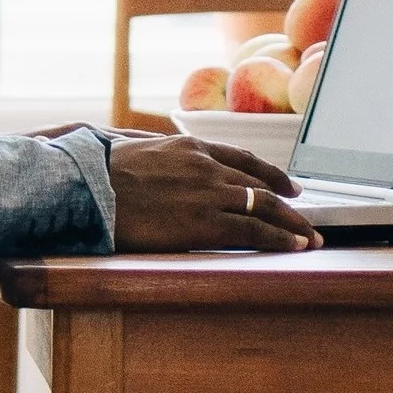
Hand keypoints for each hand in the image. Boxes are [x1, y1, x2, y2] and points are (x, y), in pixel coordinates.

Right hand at [106, 130, 318, 253]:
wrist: (82, 189)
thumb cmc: (94, 175)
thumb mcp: (128, 149)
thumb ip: (150, 152)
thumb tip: (142, 151)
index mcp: (187, 145)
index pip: (241, 158)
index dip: (269, 173)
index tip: (288, 185)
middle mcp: (205, 165)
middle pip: (259, 184)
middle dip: (288, 204)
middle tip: (306, 217)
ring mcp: (207, 192)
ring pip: (264, 207)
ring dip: (292, 225)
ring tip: (310, 239)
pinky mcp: (204, 222)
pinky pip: (253, 231)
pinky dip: (280, 239)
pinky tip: (295, 246)